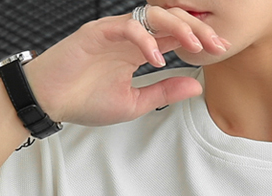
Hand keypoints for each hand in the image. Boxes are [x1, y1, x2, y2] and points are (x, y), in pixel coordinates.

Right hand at [23, 7, 229, 127]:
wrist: (50, 101)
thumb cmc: (84, 101)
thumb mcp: (134, 103)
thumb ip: (164, 92)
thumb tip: (196, 86)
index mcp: (137, 50)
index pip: (174, 37)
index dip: (199, 40)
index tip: (221, 51)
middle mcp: (128, 36)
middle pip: (170, 20)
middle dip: (197, 29)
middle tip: (217, 43)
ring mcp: (113, 31)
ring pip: (152, 16)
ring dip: (177, 28)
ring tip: (194, 44)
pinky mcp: (97, 31)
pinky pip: (127, 27)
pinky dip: (145, 41)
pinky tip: (157, 59)